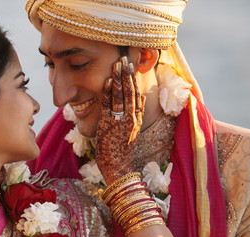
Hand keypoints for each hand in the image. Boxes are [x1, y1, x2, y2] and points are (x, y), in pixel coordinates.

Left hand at [95, 56, 145, 184]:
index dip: (133, 78)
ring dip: (118, 79)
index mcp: (136, 118)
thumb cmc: (122, 149)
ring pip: (120, 96)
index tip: (130, 65)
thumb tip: (141, 96)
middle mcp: (130, 118)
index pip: (136, 94)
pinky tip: (108, 81)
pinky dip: (108, 93)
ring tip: (116, 64)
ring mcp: (119, 122)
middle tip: (123, 58)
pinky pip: (108, 106)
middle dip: (126, 74)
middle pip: (130, 92)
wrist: (117, 166)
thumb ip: (137, 113)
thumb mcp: (134, 130)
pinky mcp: (108, 126)